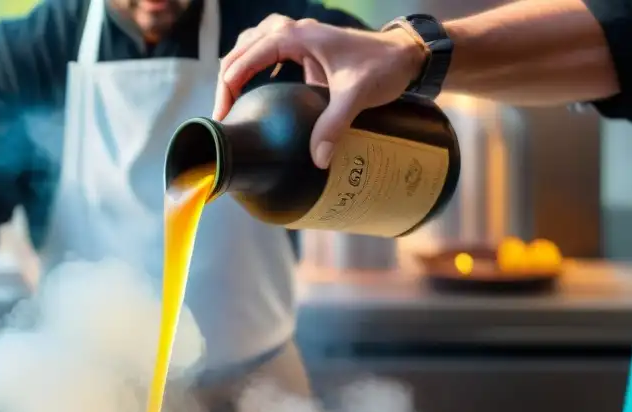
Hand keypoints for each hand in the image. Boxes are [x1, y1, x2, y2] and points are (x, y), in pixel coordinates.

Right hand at [214, 16, 427, 168]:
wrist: (408, 56)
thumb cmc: (383, 67)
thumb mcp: (356, 96)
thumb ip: (334, 125)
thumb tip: (316, 160)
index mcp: (297, 36)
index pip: (247, 56)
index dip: (229, 86)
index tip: (223, 115)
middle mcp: (293, 31)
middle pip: (243, 48)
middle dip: (227, 78)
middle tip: (222, 113)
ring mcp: (299, 37)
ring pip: (252, 44)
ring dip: (237, 67)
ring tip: (231, 99)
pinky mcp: (305, 48)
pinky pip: (267, 50)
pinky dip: (254, 65)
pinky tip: (254, 88)